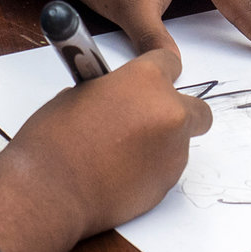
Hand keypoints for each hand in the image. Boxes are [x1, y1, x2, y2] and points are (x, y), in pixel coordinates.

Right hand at [0, 45, 209, 238]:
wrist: (53, 188)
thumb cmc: (56, 136)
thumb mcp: (81, 93)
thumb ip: (113, 91)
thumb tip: (119, 99)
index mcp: (146, 80)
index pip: (170, 63)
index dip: (158, 72)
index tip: (150, 81)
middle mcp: (169, 113)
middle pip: (197, 109)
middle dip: (178, 113)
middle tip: (148, 120)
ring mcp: (173, 152)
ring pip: (180, 142)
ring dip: (161, 143)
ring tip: (122, 153)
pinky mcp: (168, 184)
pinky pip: (167, 168)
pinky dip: (151, 168)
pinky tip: (121, 173)